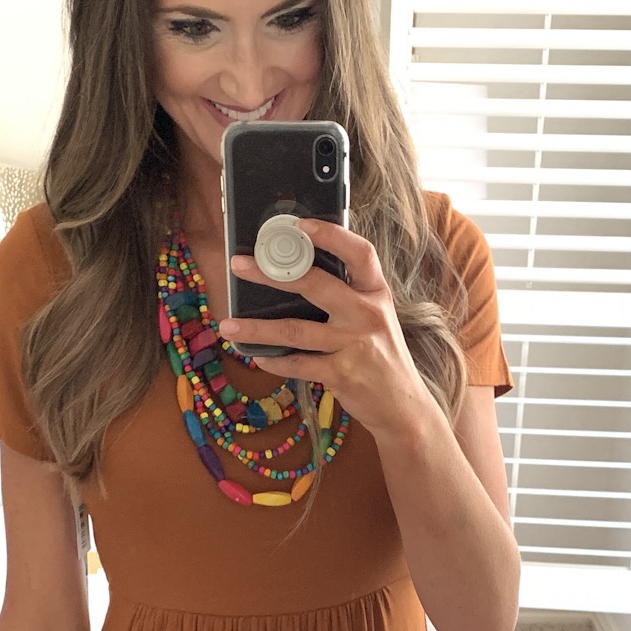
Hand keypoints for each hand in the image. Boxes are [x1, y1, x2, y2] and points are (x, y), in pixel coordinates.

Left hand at [220, 220, 432, 443]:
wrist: (402, 406)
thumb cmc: (381, 356)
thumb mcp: (376, 317)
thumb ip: (349, 294)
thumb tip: (303, 270)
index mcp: (376, 293)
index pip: (360, 253)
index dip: (331, 235)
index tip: (300, 225)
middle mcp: (367, 314)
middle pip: (316, 284)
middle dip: (272, 274)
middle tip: (239, 265)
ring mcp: (354, 344)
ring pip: (296, 329)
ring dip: (257, 328)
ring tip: (228, 325)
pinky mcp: (342, 374)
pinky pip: (298, 364)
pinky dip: (275, 361)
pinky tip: (257, 357)